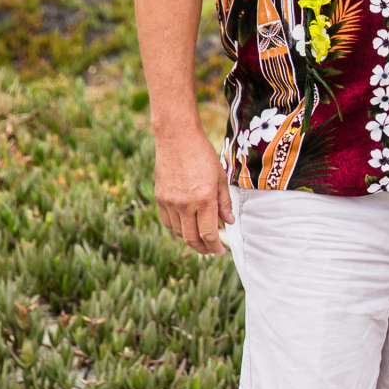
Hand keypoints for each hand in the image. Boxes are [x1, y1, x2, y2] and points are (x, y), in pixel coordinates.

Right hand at [154, 126, 232, 254]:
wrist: (176, 138)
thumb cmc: (202, 154)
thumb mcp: (220, 177)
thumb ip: (224, 202)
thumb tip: (229, 222)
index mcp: (203, 199)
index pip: (209, 233)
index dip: (215, 246)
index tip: (221, 250)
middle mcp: (185, 204)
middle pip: (192, 238)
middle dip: (203, 248)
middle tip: (212, 250)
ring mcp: (169, 202)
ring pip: (178, 233)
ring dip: (190, 239)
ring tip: (201, 239)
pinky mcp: (159, 198)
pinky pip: (167, 222)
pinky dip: (177, 229)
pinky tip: (186, 227)